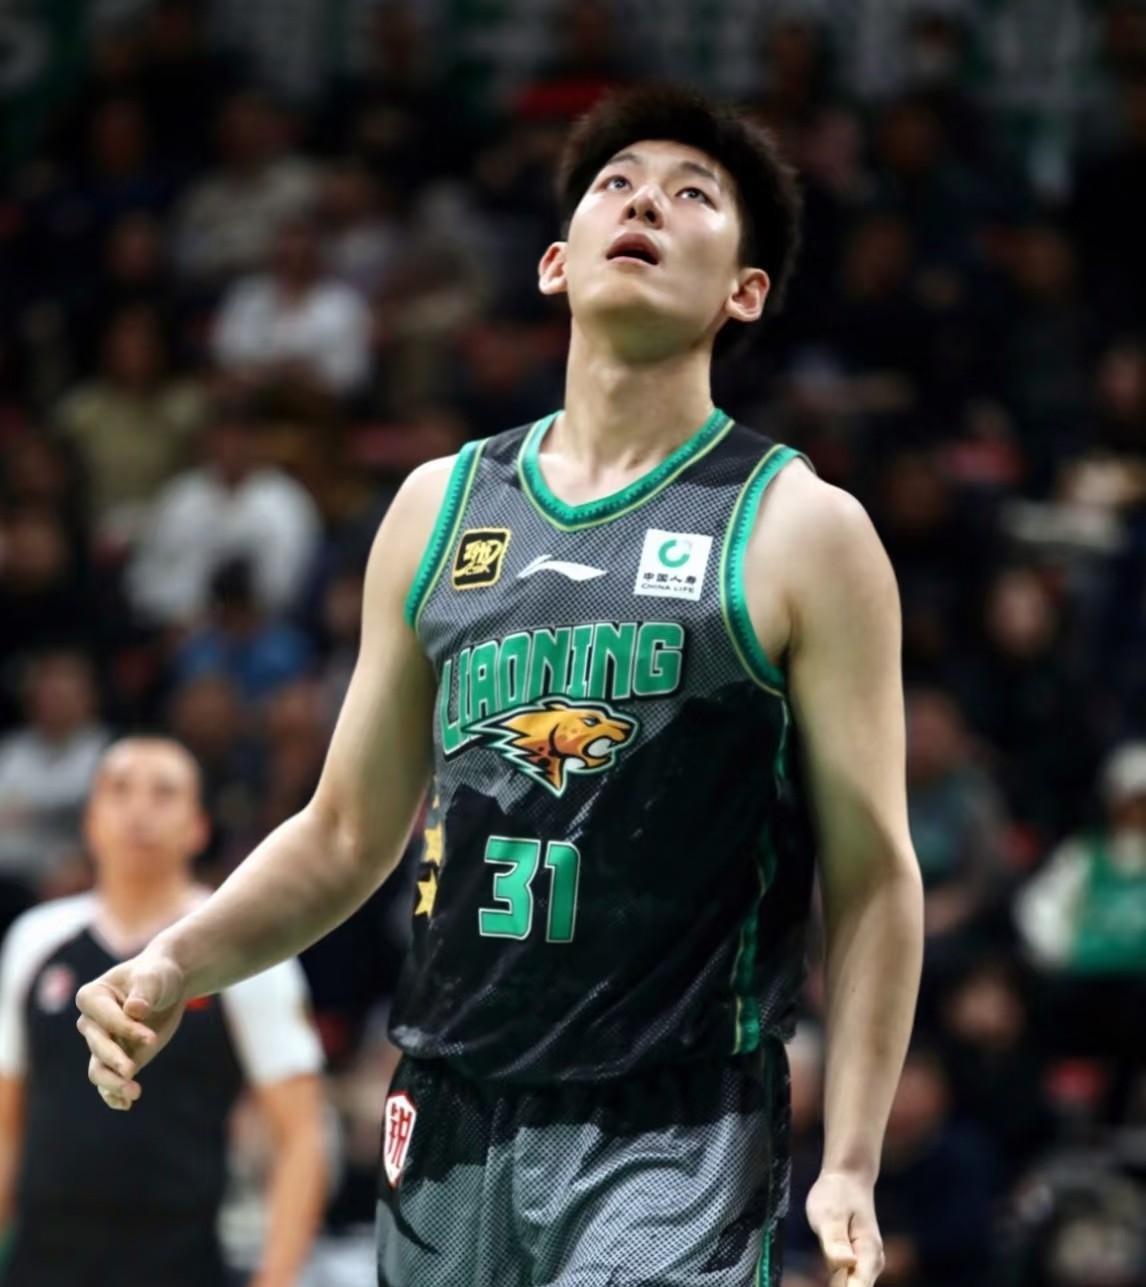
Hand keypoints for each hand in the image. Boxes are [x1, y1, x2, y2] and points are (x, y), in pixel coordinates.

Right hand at [74, 947, 187, 1110]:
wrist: (168, 986)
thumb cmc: (157, 974)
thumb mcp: (153, 977)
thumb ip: (144, 991)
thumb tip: (134, 1010)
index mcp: (92, 997)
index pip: (105, 1020)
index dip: (126, 1030)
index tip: (151, 1039)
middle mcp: (91, 1023)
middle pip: (97, 1046)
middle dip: (114, 1060)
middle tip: (133, 1070)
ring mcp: (103, 1043)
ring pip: (98, 1069)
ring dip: (112, 1083)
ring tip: (134, 1093)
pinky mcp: (117, 1058)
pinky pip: (108, 1081)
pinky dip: (113, 1094)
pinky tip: (126, 1104)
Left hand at [806, 1169, 884, 1285]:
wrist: (848, 1178)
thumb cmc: (837, 1193)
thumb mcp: (830, 1213)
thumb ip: (835, 1241)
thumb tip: (845, 1264)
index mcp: (869, 1253)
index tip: (831, 1280)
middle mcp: (872, 1263)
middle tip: (825, 1258)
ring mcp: (865, 1265)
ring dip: (836, 1284)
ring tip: (825, 1254)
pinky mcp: (855, 1263)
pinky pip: (844, 1280)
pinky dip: (834, 1281)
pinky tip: (824, 1268)